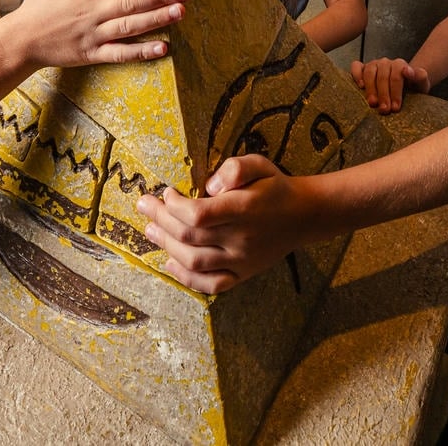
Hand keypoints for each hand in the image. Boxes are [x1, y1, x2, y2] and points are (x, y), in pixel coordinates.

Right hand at [17, 0, 190, 66]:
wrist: (19, 41)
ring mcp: (93, 34)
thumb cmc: (36, 5)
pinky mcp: (92, 54)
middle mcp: (92, 12)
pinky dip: (141, 52)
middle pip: (131, 3)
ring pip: (130, 27)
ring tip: (180, 12)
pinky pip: (120, 53)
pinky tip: (162, 48)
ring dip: (157, 20)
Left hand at [137, 155, 304, 292]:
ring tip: (150, 230)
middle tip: (144, 206)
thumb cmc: (274, 186)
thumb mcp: (259, 164)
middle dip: (161, 220)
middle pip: (191, 236)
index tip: (166, 192)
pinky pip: (211, 284)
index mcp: (245, 208)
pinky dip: (186, 277)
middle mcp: (242, 238)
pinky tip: (170, 261)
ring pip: (195, 261)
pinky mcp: (243, 274)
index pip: (200, 214)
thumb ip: (235, 168)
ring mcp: (242, 260)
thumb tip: (209, 187)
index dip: (175, 206)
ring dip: (166, 246)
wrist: (303, 215)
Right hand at [350, 57, 429, 113]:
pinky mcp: (363, 67)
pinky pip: (356, 66)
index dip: (396, 93)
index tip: (395, 108)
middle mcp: (386, 62)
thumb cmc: (412, 86)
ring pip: (370, 73)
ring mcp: (374, 64)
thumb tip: (407, 70)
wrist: (405, 84)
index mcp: (400, 64)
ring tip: (372, 104)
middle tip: (385, 110)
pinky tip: (360, 87)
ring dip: (370, 89)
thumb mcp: (421, 84)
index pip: (396, 77)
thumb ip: (420, 76)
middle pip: (383, 77)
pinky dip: (356, 75)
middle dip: (384, 95)